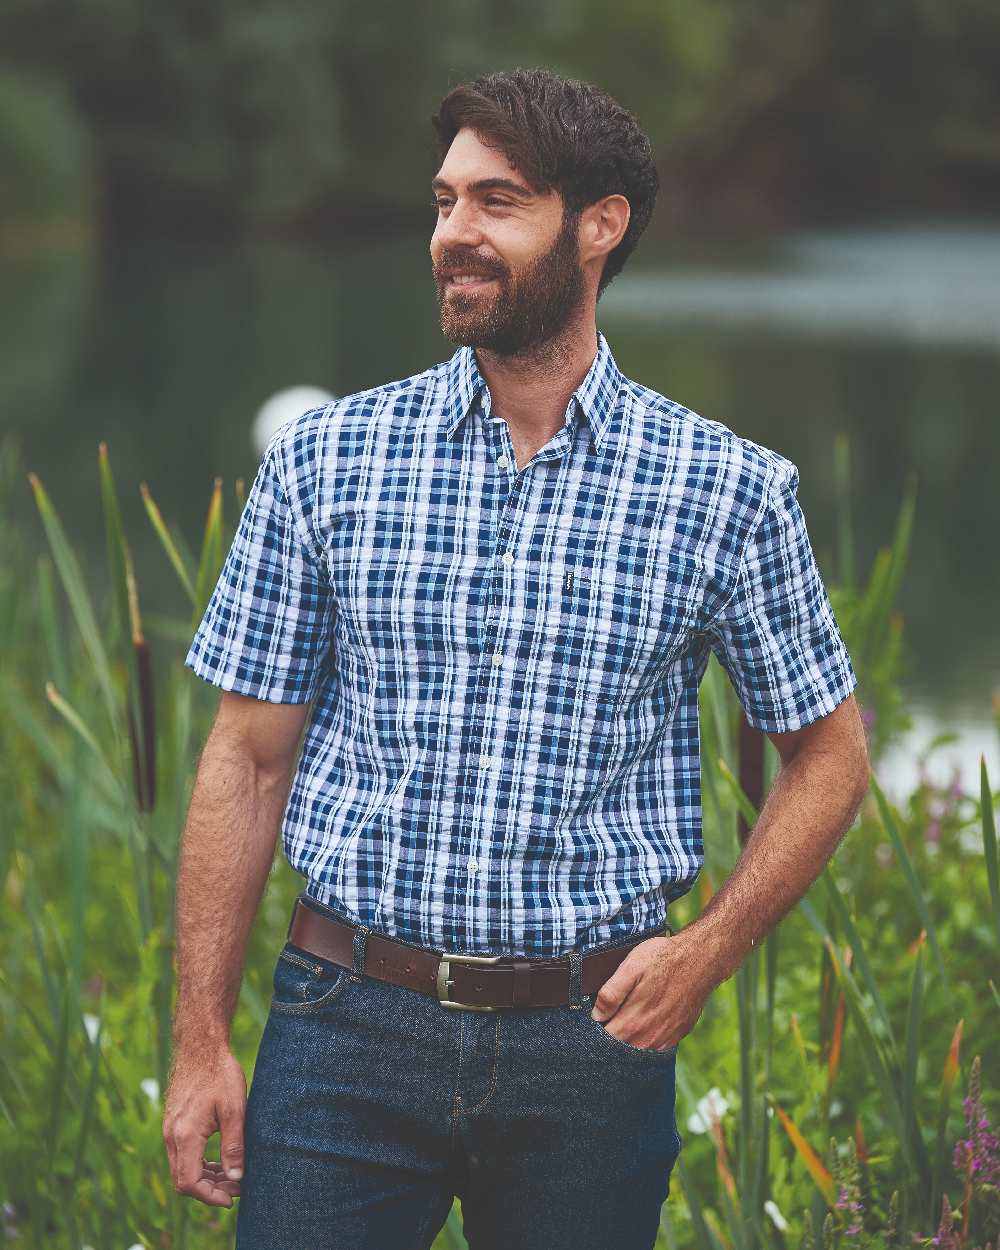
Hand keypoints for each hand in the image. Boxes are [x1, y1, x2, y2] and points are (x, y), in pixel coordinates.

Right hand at [163, 1045, 246, 1205]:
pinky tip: (219, 1160)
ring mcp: (170, 1128)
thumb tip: (235, 1178)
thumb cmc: (219, 1073)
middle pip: (183, 1180)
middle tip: (236, 1189)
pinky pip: (182, 1154)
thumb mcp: (234, 1109)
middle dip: (209, 1190)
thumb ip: (234, 1146)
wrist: (200, 1045)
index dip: (210, 1197)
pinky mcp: (174, 1122)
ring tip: (231, 1177)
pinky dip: (199, 1163)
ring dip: (205, 1178)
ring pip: (182, 1168)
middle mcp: (171, 1135)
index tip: (231, 1199)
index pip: (189, 1182)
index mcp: (185, 1135)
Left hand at [590, 933, 709, 1051]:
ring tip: (627, 1018)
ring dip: (629, 1039)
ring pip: (637, 1050)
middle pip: (620, 1049)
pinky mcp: (676, 1035)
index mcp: (632, 1023)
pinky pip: (655, 1047)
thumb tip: (596, 1015)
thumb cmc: (663, 960)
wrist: (699, 959)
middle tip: (610, 1016)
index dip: (596, 1031)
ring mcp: (664, 1039)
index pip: (604, 1041)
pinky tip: (645, 1022)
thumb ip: (611, 994)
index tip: (595, 1019)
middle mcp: (648, 1038)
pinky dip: (646, 1039)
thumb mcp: (630, 967)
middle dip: (611, 1037)